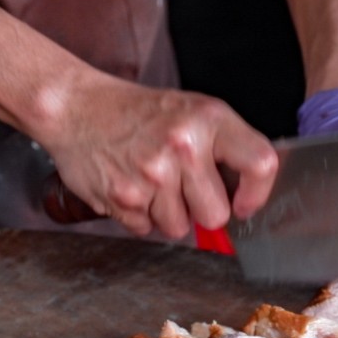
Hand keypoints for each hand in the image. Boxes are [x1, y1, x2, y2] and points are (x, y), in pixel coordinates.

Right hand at [41, 78, 277, 239]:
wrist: (77, 107)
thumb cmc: (137, 112)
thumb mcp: (190, 111)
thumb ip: (224, 147)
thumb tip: (248, 193)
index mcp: (208, 119)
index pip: (260, 164)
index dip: (256, 193)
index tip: (244, 203)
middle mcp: (183, 145)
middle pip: (216, 214)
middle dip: (200, 209)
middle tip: (181, 185)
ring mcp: (152, 174)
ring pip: (179, 228)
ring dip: (166, 213)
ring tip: (149, 180)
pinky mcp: (123, 197)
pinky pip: (146, 229)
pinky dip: (138, 215)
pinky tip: (130, 185)